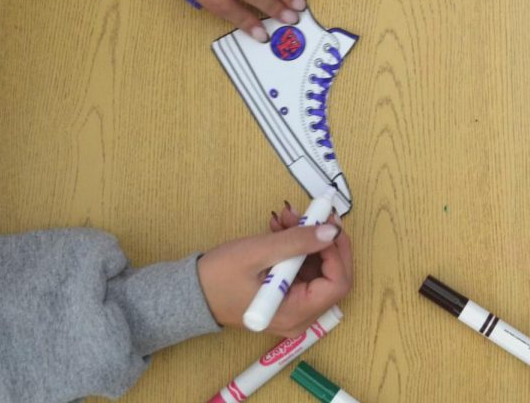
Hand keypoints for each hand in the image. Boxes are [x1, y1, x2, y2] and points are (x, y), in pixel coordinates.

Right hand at [197, 202, 353, 337]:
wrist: (191, 294)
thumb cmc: (218, 276)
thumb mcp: (259, 252)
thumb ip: (297, 242)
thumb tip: (332, 231)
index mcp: (296, 313)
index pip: (338, 283)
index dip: (337, 250)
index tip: (325, 223)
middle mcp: (301, 317)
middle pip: (332, 275)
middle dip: (322, 240)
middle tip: (309, 213)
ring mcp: (295, 310)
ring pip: (317, 269)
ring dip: (307, 239)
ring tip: (287, 217)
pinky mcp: (287, 300)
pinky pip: (303, 271)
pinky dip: (297, 248)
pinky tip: (281, 228)